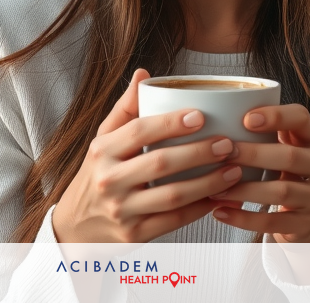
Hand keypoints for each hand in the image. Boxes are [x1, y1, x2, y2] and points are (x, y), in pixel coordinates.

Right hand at [51, 69, 246, 241]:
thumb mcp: (103, 140)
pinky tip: (219, 197)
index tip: (200, 116)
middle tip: (228, 143)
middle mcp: (109, 180)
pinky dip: (200, 209)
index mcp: (102, 150)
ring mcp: (121, 210)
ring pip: (172, 196)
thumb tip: (144, 75)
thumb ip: (125, 109)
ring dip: (208, 183)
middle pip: (160, 163)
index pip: (139, 131)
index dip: (170, 123)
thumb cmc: (97, 174)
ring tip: (234, 171)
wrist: (76, 225)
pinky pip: (174, 221)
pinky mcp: (134, 234)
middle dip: (199, 153)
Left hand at [206, 104, 309, 242]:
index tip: (246, 119)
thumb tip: (215, 118)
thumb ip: (261, 131)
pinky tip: (220, 212)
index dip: (276, 116)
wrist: (303, 210)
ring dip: (244, 190)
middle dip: (254, 154)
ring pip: (281, 191)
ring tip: (215, 189)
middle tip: (224, 153)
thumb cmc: (281, 166)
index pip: (301, 118)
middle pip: (290, 156)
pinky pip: (274, 222)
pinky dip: (244, 218)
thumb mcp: (281, 144)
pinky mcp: (307, 223)